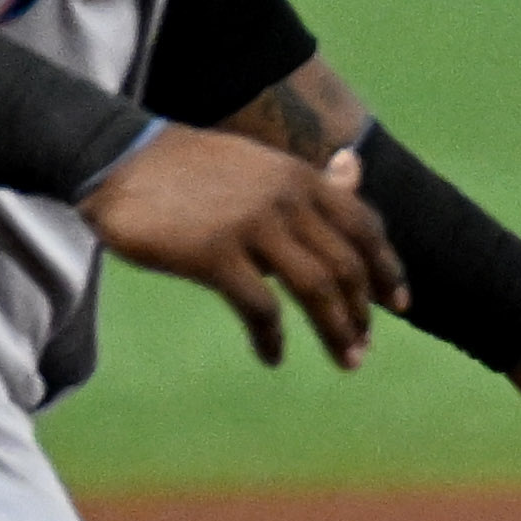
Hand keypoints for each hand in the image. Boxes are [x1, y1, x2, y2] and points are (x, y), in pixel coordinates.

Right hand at [82, 133, 405, 369]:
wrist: (122, 162)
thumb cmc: (192, 169)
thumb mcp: (259, 163)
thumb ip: (309, 177)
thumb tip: (355, 168)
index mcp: (299, 176)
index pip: (364, 224)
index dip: (386, 267)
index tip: (398, 303)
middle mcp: (284, 197)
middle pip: (345, 264)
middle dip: (363, 310)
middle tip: (365, 345)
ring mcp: (250, 225)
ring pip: (315, 288)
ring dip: (336, 330)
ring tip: (345, 359)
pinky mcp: (213, 255)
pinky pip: (260, 307)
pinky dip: (272, 337)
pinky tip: (272, 355)